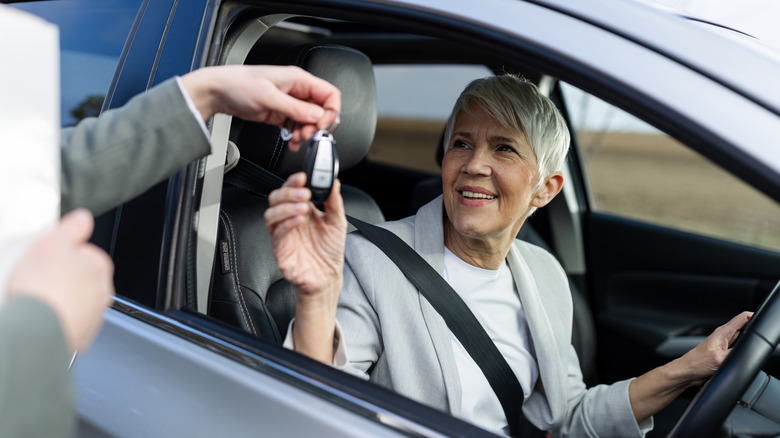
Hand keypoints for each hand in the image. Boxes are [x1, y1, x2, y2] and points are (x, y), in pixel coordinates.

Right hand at [6, 209, 113, 350]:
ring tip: (38, 300)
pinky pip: (69, 322)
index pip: (83, 253)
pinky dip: (58, 320)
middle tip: (39, 280)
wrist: (35, 330)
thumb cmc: (43, 287)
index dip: (61, 254)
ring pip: (75, 301)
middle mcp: (102, 291)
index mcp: (99, 265)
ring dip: (60, 299)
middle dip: (61, 278)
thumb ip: (73, 227)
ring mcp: (93, 315)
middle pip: (79, 278)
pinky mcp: (82, 335)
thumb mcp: (54, 242)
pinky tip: (42, 317)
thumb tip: (84, 218)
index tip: (46, 259)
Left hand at [181, 65, 340, 149]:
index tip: (322, 125)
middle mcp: (297, 90)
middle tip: (307, 135)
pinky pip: (297, 127)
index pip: (329, 94)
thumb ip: (295, 109)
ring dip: (307, 133)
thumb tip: (317, 116)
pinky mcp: (281, 114)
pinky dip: (297, 137)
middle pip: (322, 110)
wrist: (218, 92)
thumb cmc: (238, 85)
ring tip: (296, 140)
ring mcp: (289, 103)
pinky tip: (291, 142)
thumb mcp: (269, 97)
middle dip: (318, 126)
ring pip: (310, 121)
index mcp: (298, 79)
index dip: (331, 111)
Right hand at [265, 172, 346, 361]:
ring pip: (271, 213)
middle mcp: (290, 219)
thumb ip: (335, 202)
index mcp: (303, 209)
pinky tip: (299, 221)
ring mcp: (283, 233)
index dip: (293, 181)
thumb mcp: (338, 222)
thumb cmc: (330, 250)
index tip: (303, 177)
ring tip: (303, 208)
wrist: (328, 276)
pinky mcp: (280, 248)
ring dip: (286, 207)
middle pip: (276, 198)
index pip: (291, 190)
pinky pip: (277, 233)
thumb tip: (334, 181)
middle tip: (304, 193)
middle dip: (289, 192)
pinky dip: (287, 223)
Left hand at [675, 311, 752, 385]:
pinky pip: (736, 350)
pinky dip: (740, 352)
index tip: (762, 320)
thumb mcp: (720, 359)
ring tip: (744, 350)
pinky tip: (739, 358)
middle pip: (744, 328)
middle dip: (752, 333)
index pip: (742, 318)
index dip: (754, 316)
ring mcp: (723, 345)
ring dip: (746, 344)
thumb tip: (748, 350)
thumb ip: (736, 353)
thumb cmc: (696, 363)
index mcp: (722, 332)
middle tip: (755, 342)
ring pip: (741, 340)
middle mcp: (723, 337)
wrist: (687, 372)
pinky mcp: (722, 353)